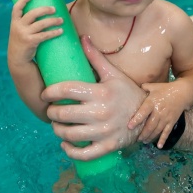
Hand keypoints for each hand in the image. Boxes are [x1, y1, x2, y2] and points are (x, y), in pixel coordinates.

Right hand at [8, 0, 62, 65]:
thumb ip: (26, 22)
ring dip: (52, 21)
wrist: (18, 58)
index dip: (23, 0)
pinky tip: (61, 31)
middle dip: (44, 10)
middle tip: (54, 9)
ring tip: (61, 20)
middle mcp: (18, 26)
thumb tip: (43, 12)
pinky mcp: (30, 41)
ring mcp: (24, 34)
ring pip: (41, 24)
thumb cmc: (22, 41)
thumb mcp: (20, 30)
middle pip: (32, 14)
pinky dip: (54, 33)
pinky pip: (44, 35)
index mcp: (15, 22)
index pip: (16, 8)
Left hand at [43, 35, 146, 160]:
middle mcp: (100, 112)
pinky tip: (65, 143)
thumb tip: (83, 38)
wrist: (147, 115)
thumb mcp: (113, 74)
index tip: (45, 94)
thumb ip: (96, 57)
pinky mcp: (108, 146)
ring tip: (57, 124)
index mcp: (100, 92)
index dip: (50, 92)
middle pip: (63, 114)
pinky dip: (70, 150)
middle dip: (51, 112)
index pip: (66, 90)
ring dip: (57, 129)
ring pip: (69, 134)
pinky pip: (83, 154)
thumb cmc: (128, 92)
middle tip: (51, 109)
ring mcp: (104, 132)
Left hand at [128, 82, 182, 148]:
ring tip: (144, 141)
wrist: (182, 92)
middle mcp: (158, 111)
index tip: (129, 126)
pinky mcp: (172, 121)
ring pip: (157, 130)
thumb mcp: (154, 86)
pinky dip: (163, 139)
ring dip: (150, 137)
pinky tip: (159, 146)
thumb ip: (144, 87)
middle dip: (143, 133)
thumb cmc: (165, 89)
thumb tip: (135, 88)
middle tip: (137, 139)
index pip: (143, 112)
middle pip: (150, 125)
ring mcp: (166, 117)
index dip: (136, 120)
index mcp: (152, 102)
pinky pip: (167, 132)